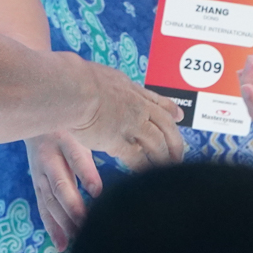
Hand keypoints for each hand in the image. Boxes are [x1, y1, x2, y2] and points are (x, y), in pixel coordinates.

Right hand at [27, 130, 101, 250]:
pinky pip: (43, 208)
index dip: (86, 174)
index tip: (98, 191)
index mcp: (64, 140)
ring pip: (50, 201)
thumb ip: (98, 146)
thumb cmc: (71, 128)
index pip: (76, 158)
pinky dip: (52, 228)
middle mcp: (48, 158)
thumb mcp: (83, 131)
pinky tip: (61, 244)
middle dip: (73, 207)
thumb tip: (123, 169)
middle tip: (87, 223)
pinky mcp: (36, 185)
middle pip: (60, 185)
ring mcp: (39, 173)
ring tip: (77, 238)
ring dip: (63, 222)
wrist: (35, 120)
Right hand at [65, 58, 184, 169]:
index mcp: (132, 91)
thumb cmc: (79, 79)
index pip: (157, 101)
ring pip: (157, 143)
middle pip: (166, 125)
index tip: (179, 116)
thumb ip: (113, 84)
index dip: (170, 110)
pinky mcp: (119, 141)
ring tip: (168, 169)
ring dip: (164, 157)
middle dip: (175, 141)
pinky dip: (144, 168)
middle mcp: (137, 107)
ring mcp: (131, 124)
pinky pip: (137, 158)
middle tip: (178, 154)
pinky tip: (146, 177)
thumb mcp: (104, 76)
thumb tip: (115, 82)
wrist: (73, 88)